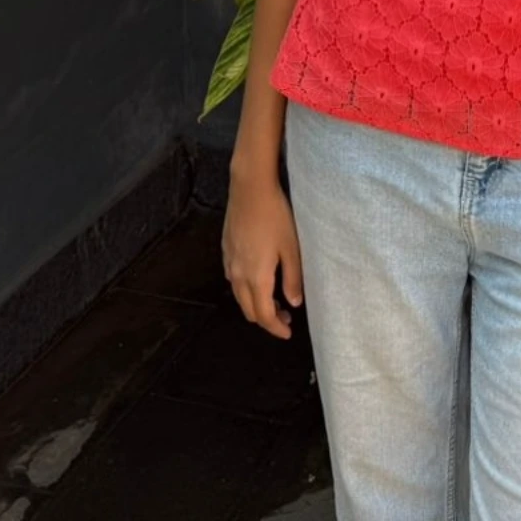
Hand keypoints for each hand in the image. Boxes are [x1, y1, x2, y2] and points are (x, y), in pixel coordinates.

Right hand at [222, 173, 303, 339]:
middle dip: (266, 319)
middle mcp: (238, 275)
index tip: (288, 333)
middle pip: (248, 310)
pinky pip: (234, 279)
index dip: (276, 328)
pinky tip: (259, 277)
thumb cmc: (275, 216)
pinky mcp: (226, 249)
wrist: (250, 188)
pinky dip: (246, 288)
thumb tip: (294, 303)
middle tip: (286, 316)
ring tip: (275, 298)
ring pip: (239, 295)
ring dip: (255, 304)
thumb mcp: (291, 248)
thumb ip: (293, 278)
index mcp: (256, 278)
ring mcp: (229, 261)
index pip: (263, 315)